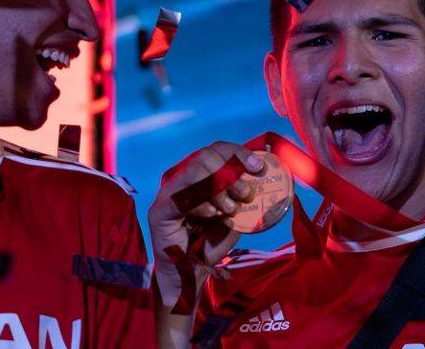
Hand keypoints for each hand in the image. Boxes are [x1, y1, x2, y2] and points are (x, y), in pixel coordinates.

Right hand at [149, 141, 263, 311]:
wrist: (189, 275)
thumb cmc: (210, 244)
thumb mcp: (234, 217)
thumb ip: (243, 199)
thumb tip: (264, 180)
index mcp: (200, 177)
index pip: (217, 150)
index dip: (239, 154)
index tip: (258, 168)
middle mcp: (183, 179)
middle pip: (206, 155)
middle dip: (231, 171)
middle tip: (246, 193)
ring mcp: (169, 193)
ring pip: (195, 171)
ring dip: (220, 188)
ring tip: (231, 209)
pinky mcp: (160, 210)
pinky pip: (182, 197)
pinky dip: (203, 204)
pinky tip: (213, 216)